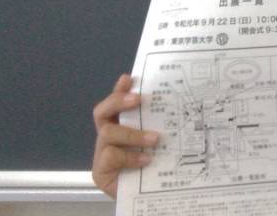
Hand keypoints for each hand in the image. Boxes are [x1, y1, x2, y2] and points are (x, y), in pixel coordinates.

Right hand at [91, 74, 159, 198]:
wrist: (144, 200)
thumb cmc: (151, 171)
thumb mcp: (158, 146)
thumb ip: (158, 128)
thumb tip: (176, 110)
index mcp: (121, 127)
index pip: (115, 104)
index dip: (119, 90)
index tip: (130, 78)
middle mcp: (108, 138)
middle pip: (102, 112)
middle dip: (118, 101)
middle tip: (138, 99)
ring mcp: (101, 154)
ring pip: (108, 133)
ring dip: (132, 134)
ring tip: (154, 139)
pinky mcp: (100, 171)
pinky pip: (111, 155)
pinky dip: (130, 156)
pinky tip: (146, 160)